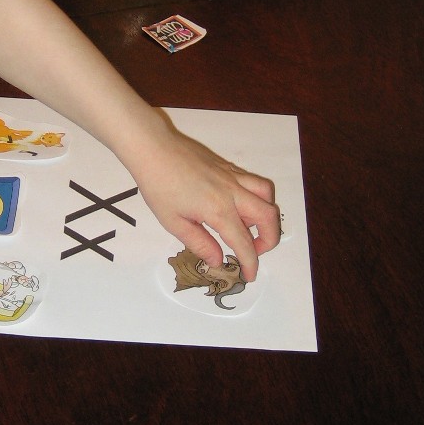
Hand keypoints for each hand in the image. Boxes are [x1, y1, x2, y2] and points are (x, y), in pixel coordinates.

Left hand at [128, 117, 280, 282]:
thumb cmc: (159, 186)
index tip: (248, 275)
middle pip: (268, 218)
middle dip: (269, 240)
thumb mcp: (174, 222)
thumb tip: (217, 261)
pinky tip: (237, 205)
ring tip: (248, 226)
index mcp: (218, 211)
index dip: (250, 263)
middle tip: (253, 250)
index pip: (244, 243)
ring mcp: (234, 177)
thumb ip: (199, 243)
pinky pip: (254, 183)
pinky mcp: (229, 167)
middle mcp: (233, 193)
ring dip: (266, 215)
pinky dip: (256, 197)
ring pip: (267, 195)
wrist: (154, 149)